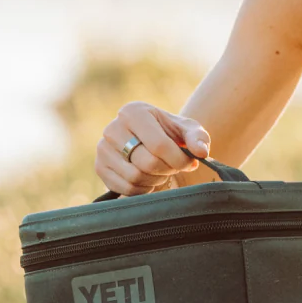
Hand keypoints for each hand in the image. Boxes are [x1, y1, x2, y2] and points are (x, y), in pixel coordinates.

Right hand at [95, 101, 211, 195]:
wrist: (150, 141)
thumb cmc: (171, 134)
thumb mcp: (188, 130)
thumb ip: (198, 138)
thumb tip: (201, 152)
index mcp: (134, 112)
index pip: (158, 145)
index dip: (178, 160)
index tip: (189, 163)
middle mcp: (113, 128)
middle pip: (147, 163)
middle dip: (167, 170)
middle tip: (174, 168)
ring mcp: (103, 149)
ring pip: (135, 177)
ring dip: (155, 180)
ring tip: (161, 172)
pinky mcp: (100, 168)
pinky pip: (125, 189)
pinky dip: (142, 190)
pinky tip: (149, 179)